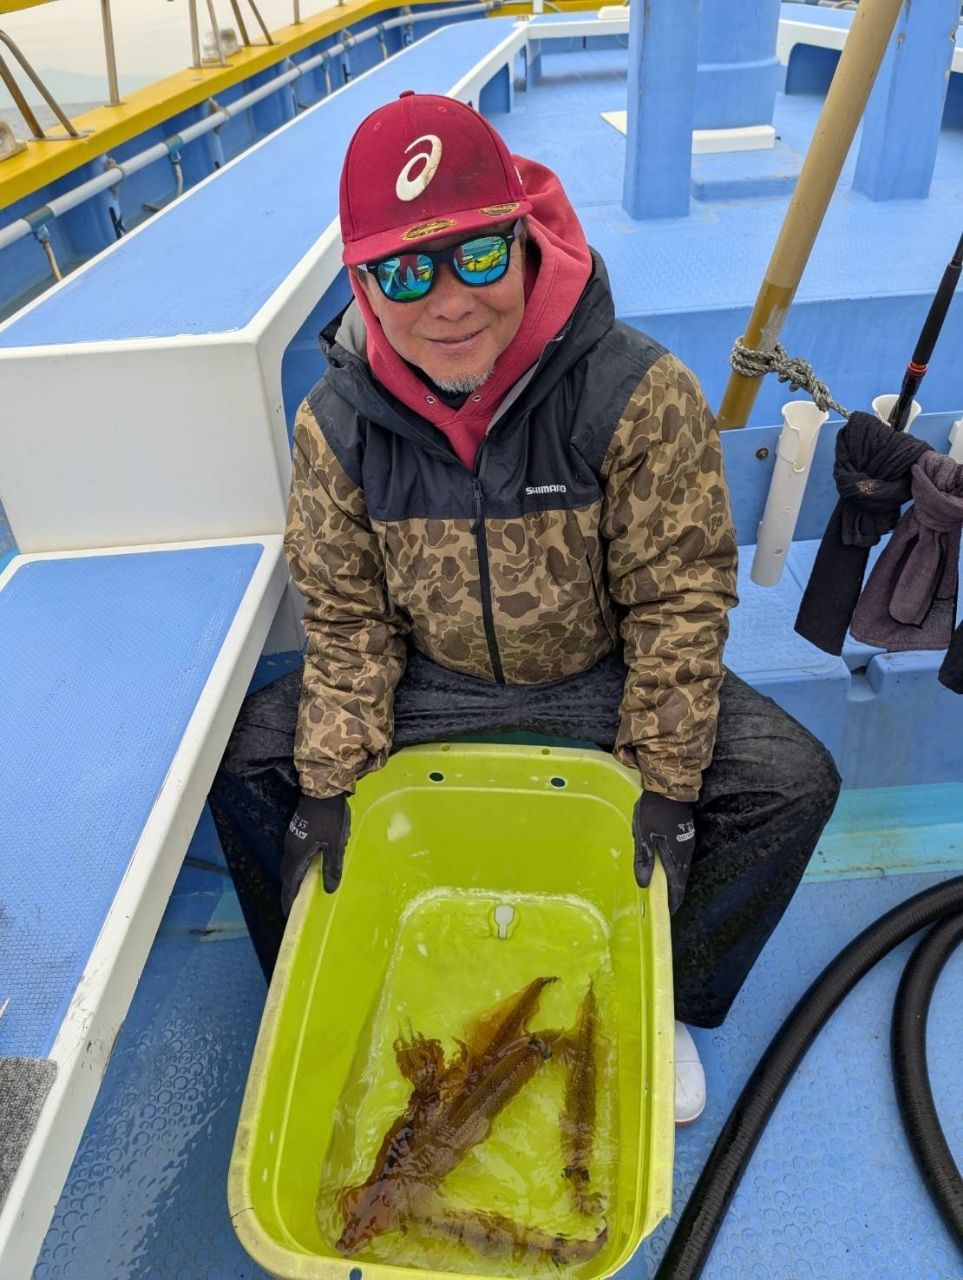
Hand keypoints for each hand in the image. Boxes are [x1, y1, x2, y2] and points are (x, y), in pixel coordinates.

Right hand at [281, 792, 349, 913]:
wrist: (322, 790)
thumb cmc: (330, 818)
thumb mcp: (335, 844)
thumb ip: (332, 867)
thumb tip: (329, 889)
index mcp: (298, 854)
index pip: (289, 882)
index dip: (288, 898)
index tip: (287, 912)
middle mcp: (290, 848)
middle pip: (286, 874)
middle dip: (289, 889)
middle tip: (294, 902)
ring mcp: (291, 838)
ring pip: (289, 863)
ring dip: (293, 876)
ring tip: (301, 887)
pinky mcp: (296, 831)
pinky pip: (293, 854)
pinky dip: (297, 865)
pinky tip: (308, 865)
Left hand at [632, 791, 695, 914]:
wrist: (670, 787)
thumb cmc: (654, 810)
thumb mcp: (643, 834)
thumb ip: (643, 859)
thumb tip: (644, 884)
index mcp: (676, 856)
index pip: (677, 886)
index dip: (673, 901)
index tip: (668, 912)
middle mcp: (685, 853)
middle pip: (680, 878)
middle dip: (673, 892)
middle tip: (663, 903)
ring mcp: (686, 843)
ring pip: (681, 868)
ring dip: (673, 879)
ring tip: (663, 888)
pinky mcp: (684, 835)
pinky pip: (680, 858)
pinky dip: (673, 867)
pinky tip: (664, 867)